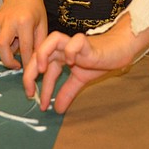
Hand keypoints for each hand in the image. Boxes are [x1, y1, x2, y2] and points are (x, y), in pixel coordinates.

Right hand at [0, 0, 46, 69]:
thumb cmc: (34, 7)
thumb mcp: (42, 24)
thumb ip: (40, 43)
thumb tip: (38, 61)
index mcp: (24, 22)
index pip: (25, 48)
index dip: (27, 63)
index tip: (30, 71)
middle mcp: (9, 21)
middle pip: (2, 48)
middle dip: (8, 61)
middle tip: (17, 66)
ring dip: (5, 52)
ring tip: (17, 46)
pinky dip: (2, 44)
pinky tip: (11, 39)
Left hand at [23, 16, 148, 113]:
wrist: (118, 50)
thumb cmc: (98, 60)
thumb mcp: (80, 80)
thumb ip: (67, 92)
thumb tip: (57, 109)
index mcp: (59, 55)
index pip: (42, 68)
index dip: (36, 84)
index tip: (37, 101)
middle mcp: (63, 48)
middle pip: (40, 52)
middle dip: (31, 71)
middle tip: (30, 91)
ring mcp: (74, 44)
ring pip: (52, 40)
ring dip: (43, 53)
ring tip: (42, 70)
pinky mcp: (87, 43)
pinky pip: (75, 41)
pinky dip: (70, 50)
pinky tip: (71, 62)